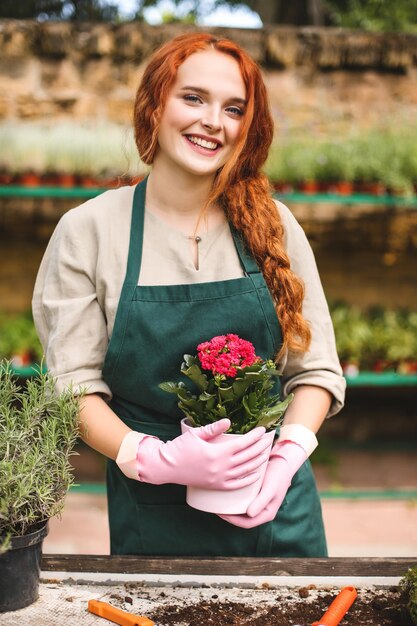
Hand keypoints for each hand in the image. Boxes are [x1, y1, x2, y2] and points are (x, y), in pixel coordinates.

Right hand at [131, 419, 271, 488]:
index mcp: (217, 452)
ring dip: (258, 461)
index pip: (242, 444)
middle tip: (269, 439)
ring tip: (267, 453)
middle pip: (247, 456)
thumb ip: (214, 428)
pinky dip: (249, 479)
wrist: (166, 467)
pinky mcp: (217, 486)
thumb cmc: (180, 448)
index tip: (263, 430)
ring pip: (245, 470)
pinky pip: (237, 484)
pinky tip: (257, 474)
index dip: (254, 437)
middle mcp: (221, 467)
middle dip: (260, 447)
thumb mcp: (196, 434)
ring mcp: (220, 479)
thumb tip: (229, 421)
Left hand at [218, 440, 306, 527]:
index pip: (246, 523)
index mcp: (266, 514)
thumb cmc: (277, 476)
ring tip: (218, 501)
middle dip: (228, 515)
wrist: (282, 463)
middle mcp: (261, 510)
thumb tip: (249, 514)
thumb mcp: (270, 489)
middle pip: (242, 518)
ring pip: (241, 510)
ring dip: (230, 507)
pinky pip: (242, 501)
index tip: (220, 513)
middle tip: (215, 507)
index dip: (232, 520)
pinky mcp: (255, 495)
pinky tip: (225, 493)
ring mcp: (258, 503)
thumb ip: (261, 502)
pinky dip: (234, 499)